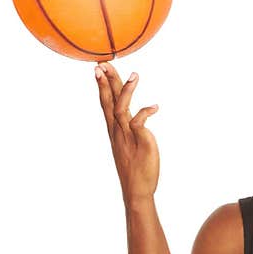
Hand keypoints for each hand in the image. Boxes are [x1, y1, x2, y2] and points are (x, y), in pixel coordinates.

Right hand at [95, 62, 159, 204]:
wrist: (137, 189)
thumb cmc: (135, 168)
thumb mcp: (129, 144)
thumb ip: (130, 128)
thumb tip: (136, 116)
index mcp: (115, 130)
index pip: (105, 103)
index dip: (102, 86)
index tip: (97, 69)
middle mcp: (118, 131)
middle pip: (109, 102)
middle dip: (106, 82)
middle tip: (102, 64)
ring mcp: (127, 136)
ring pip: (121, 109)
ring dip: (126, 91)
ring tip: (134, 75)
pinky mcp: (140, 142)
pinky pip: (140, 123)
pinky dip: (146, 112)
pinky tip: (155, 107)